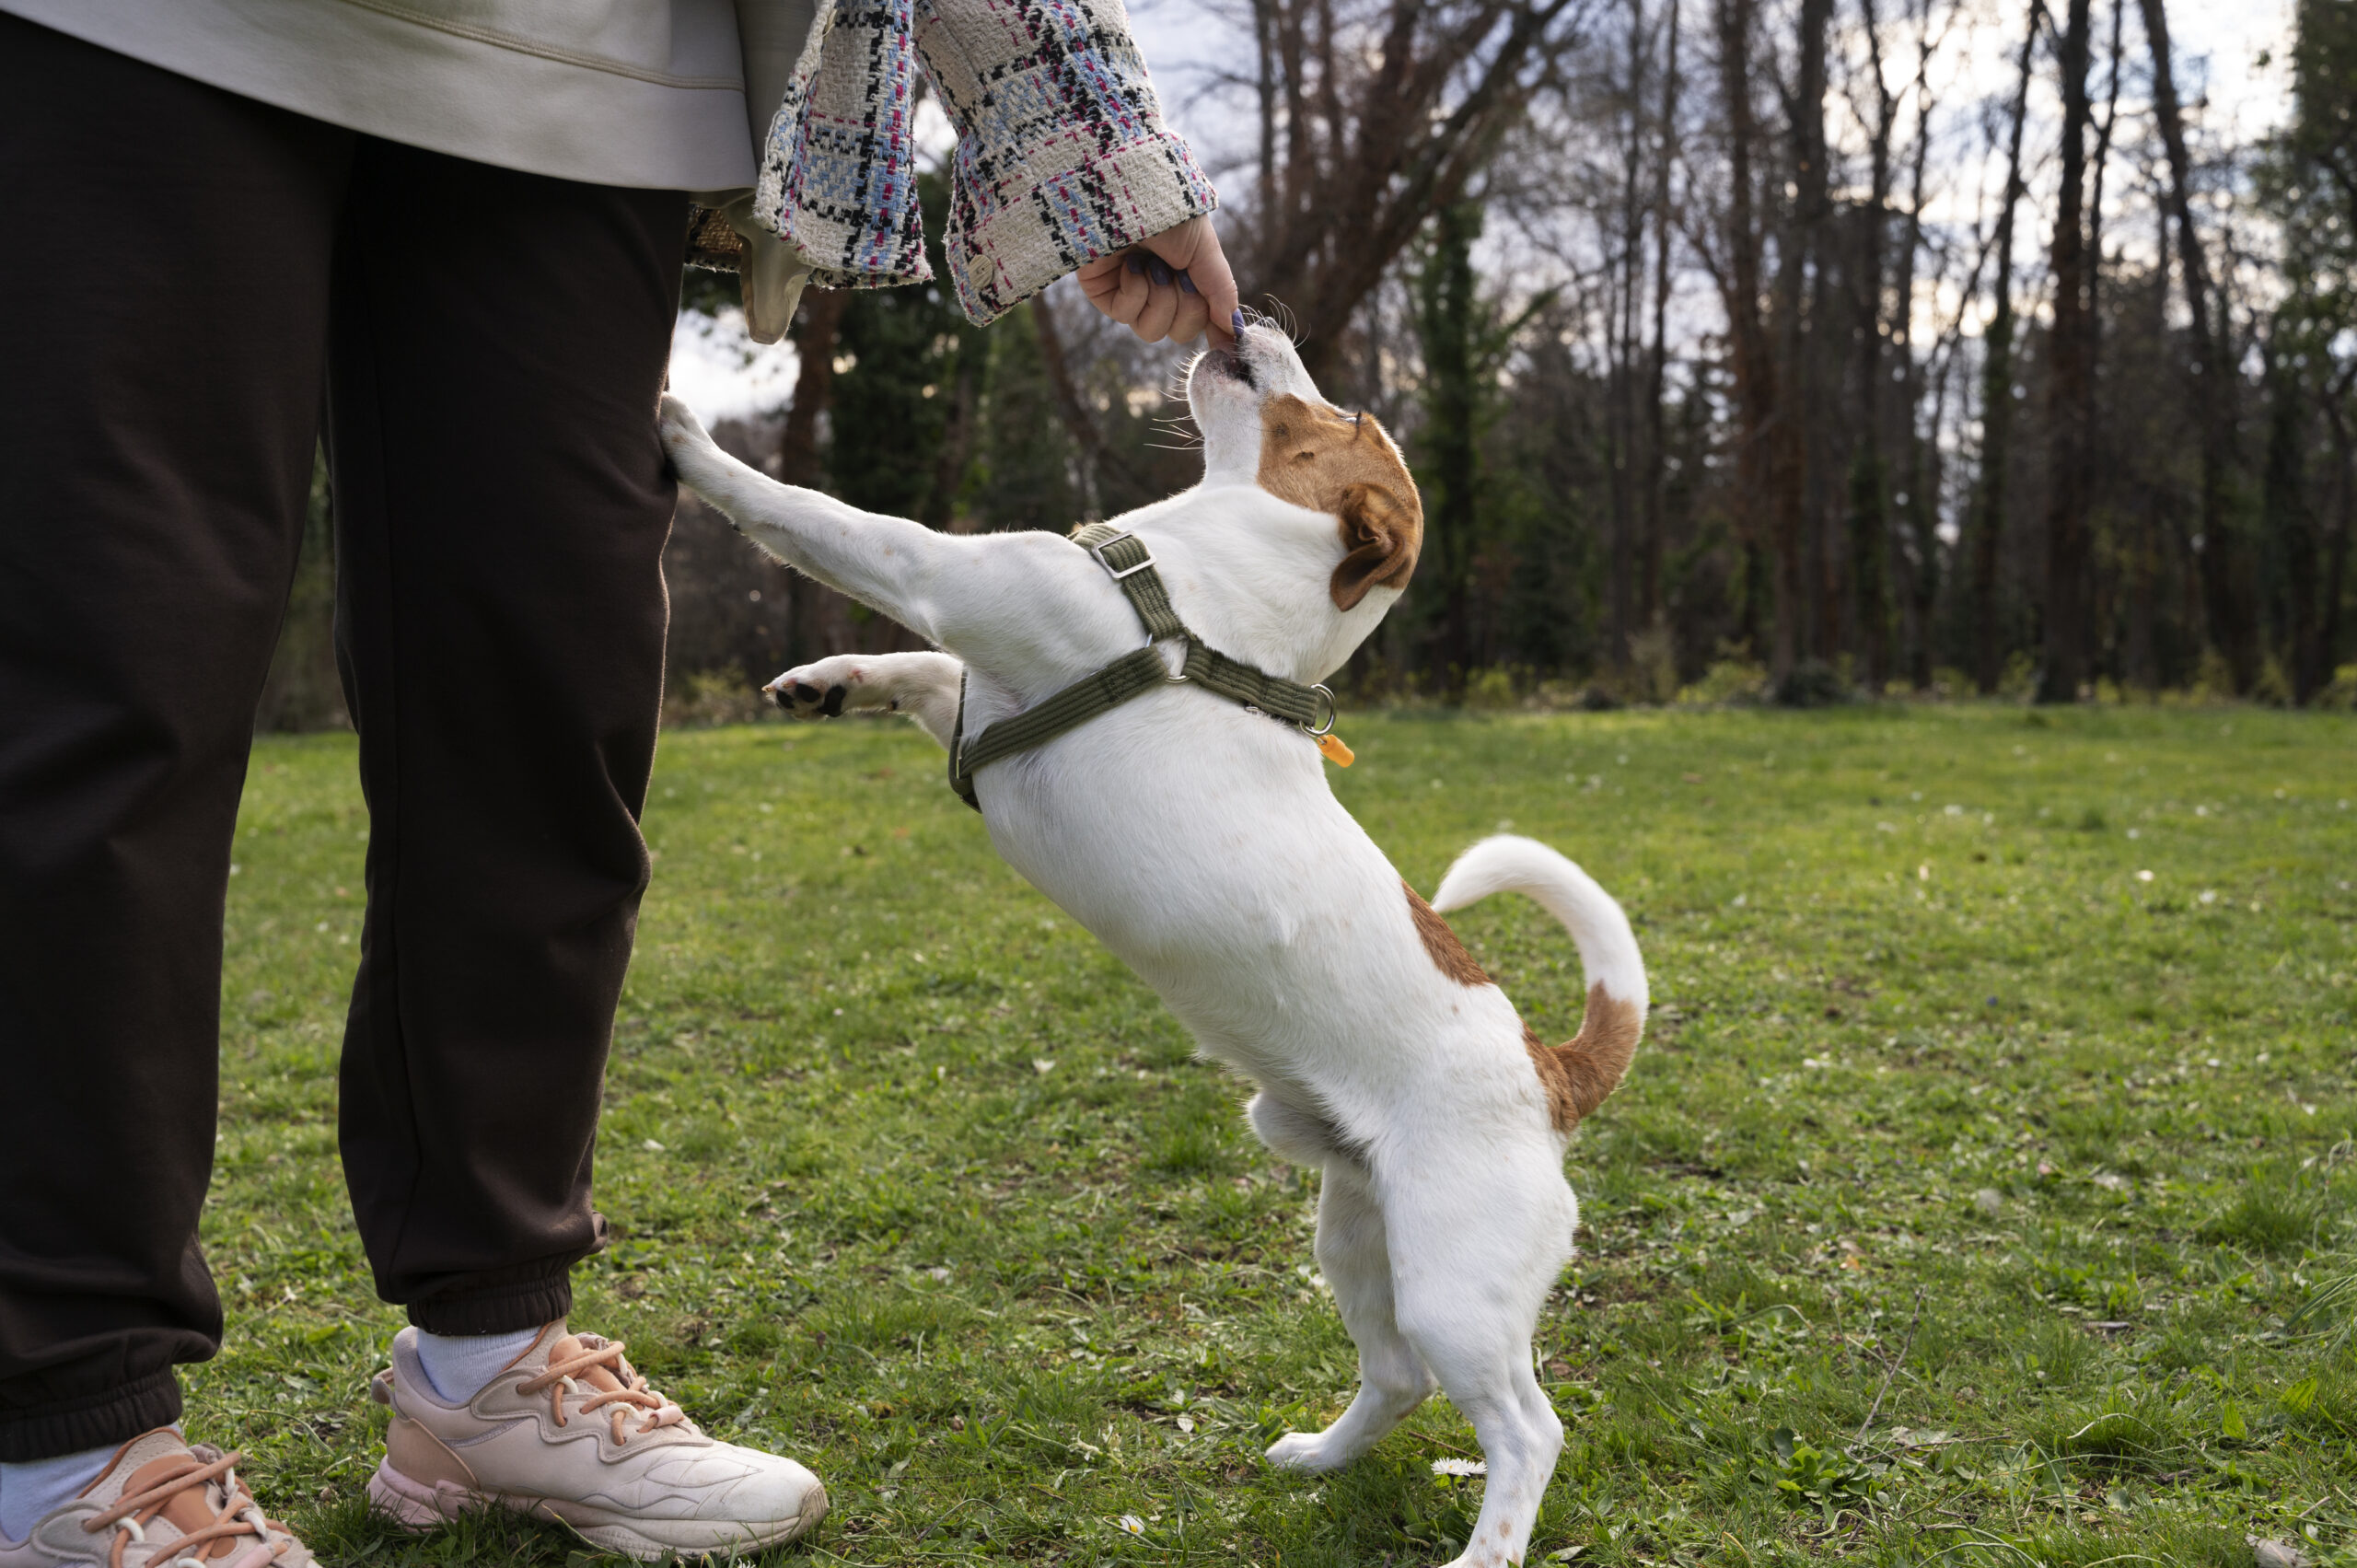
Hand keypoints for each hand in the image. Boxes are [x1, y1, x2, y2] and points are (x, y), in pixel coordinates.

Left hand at [1076, 215, 1240, 346]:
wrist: (1130, 190)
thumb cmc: (1169, 212)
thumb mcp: (1205, 251)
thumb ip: (1221, 292)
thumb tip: (1234, 332)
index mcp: (1188, 275)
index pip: (1203, 318)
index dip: (1214, 330)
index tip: (1229, 346)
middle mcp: (1160, 287)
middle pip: (1180, 331)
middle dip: (1186, 306)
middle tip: (1180, 275)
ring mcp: (1131, 292)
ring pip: (1153, 331)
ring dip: (1160, 299)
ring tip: (1153, 266)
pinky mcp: (1103, 293)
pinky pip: (1125, 316)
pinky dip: (1134, 290)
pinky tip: (1130, 264)